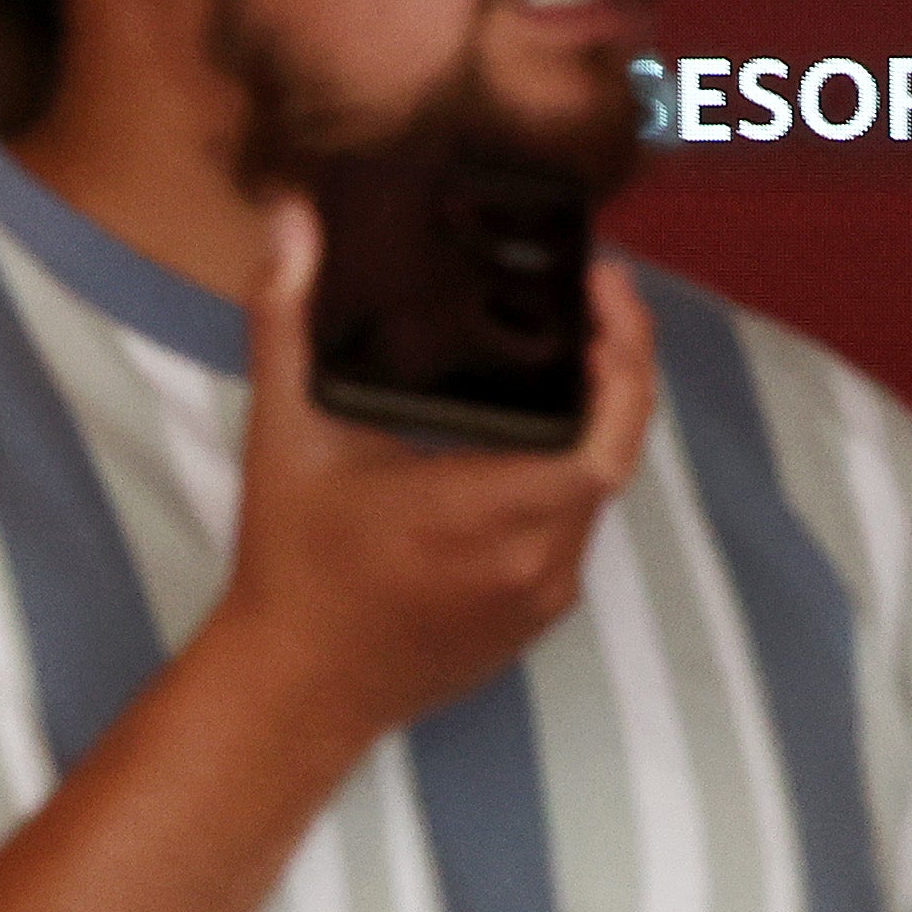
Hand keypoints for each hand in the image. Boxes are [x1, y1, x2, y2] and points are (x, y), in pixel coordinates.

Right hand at [210, 201, 657, 765]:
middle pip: (614, 446)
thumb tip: (292, 221)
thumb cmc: (289, 568)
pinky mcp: (537, 619)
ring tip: (558, 365)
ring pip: (594, 491)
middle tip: (586, 308)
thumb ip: (286, 321)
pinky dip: (560, 481)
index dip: (630, 351)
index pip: (613, 424)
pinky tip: (518, 451)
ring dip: (589, 428)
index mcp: (492, 506)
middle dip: (612, 371)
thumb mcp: (282, 435)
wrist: (293, 690)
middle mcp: (539, 556)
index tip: (608, 290)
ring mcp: (545, 594)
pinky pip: (571, 533)